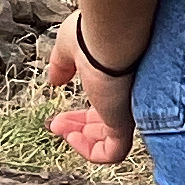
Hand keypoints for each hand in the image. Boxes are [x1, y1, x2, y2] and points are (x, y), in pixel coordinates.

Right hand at [45, 12, 137, 166]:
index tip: (61, 115)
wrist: (112, 32)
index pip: (103, 105)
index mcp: (117, 80)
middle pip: (105, 123)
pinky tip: (70, 138)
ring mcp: (128, 112)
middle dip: (78, 127)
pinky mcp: (125, 124)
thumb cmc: (94, 32)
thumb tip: (55, 80)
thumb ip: (62, 66)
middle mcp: (127, 97)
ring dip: (80, 139)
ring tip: (60, 129)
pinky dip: (90, 152)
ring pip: (108, 140)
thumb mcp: (69, 48)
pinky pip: (112, 153)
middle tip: (57, 123)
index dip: (81, 114)